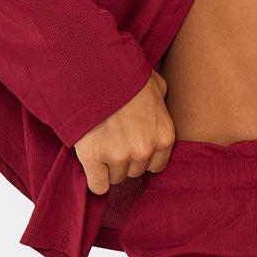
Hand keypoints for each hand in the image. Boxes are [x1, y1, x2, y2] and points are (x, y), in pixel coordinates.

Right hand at [73, 71, 175, 194]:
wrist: (93, 71)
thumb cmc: (124, 74)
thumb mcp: (155, 85)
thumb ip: (161, 102)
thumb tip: (159, 105)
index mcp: (164, 135)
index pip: (157, 165)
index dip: (143, 156)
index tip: (131, 145)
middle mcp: (145, 149)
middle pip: (135, 171)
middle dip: (125, 158)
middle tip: (113, 138)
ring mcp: (120, 155)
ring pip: (116, 177)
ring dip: (108, 165)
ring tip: (101, 141)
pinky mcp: (94, 158)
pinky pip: (98, 185)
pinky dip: (95, 179)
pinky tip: (92, 164)